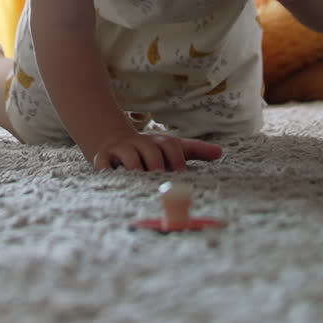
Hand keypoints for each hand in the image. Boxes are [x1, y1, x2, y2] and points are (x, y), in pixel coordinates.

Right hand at [90, 130, 222, 171]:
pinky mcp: (102, 159)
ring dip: (135, 169)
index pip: (170, 145)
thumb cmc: (149, 150)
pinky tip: (116, 184)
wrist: (113, 138)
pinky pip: (104, 166)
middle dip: (156, 165)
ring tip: (141, 182)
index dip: (176, 159)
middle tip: (161, 182)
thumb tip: (220, 152)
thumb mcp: (171, 148)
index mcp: (158, 141)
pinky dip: (109, 173)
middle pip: (150, 149)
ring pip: (129, 157)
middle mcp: (140, 143)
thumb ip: (195, 151)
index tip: (181, 175)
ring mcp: (120, 150)